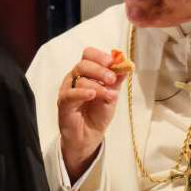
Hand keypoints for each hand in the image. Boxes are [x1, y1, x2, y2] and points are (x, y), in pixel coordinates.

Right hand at [58, 47, 125, 182]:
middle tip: (112, 79)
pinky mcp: (63, 103)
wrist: (89, 136)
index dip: (100, 56)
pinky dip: (82, 93)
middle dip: (100, 69)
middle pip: (83, 64)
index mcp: (86, 72)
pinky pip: (70, 94)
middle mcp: (74, 78)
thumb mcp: (111, 95)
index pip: (89, 55)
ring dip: (97, 85)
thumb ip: (117, 80)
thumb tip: (127, 65)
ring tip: (108, 95)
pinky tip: (92, 95)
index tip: (112, 62)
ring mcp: (68, 90)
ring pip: (79, 79)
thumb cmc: (98, 114)